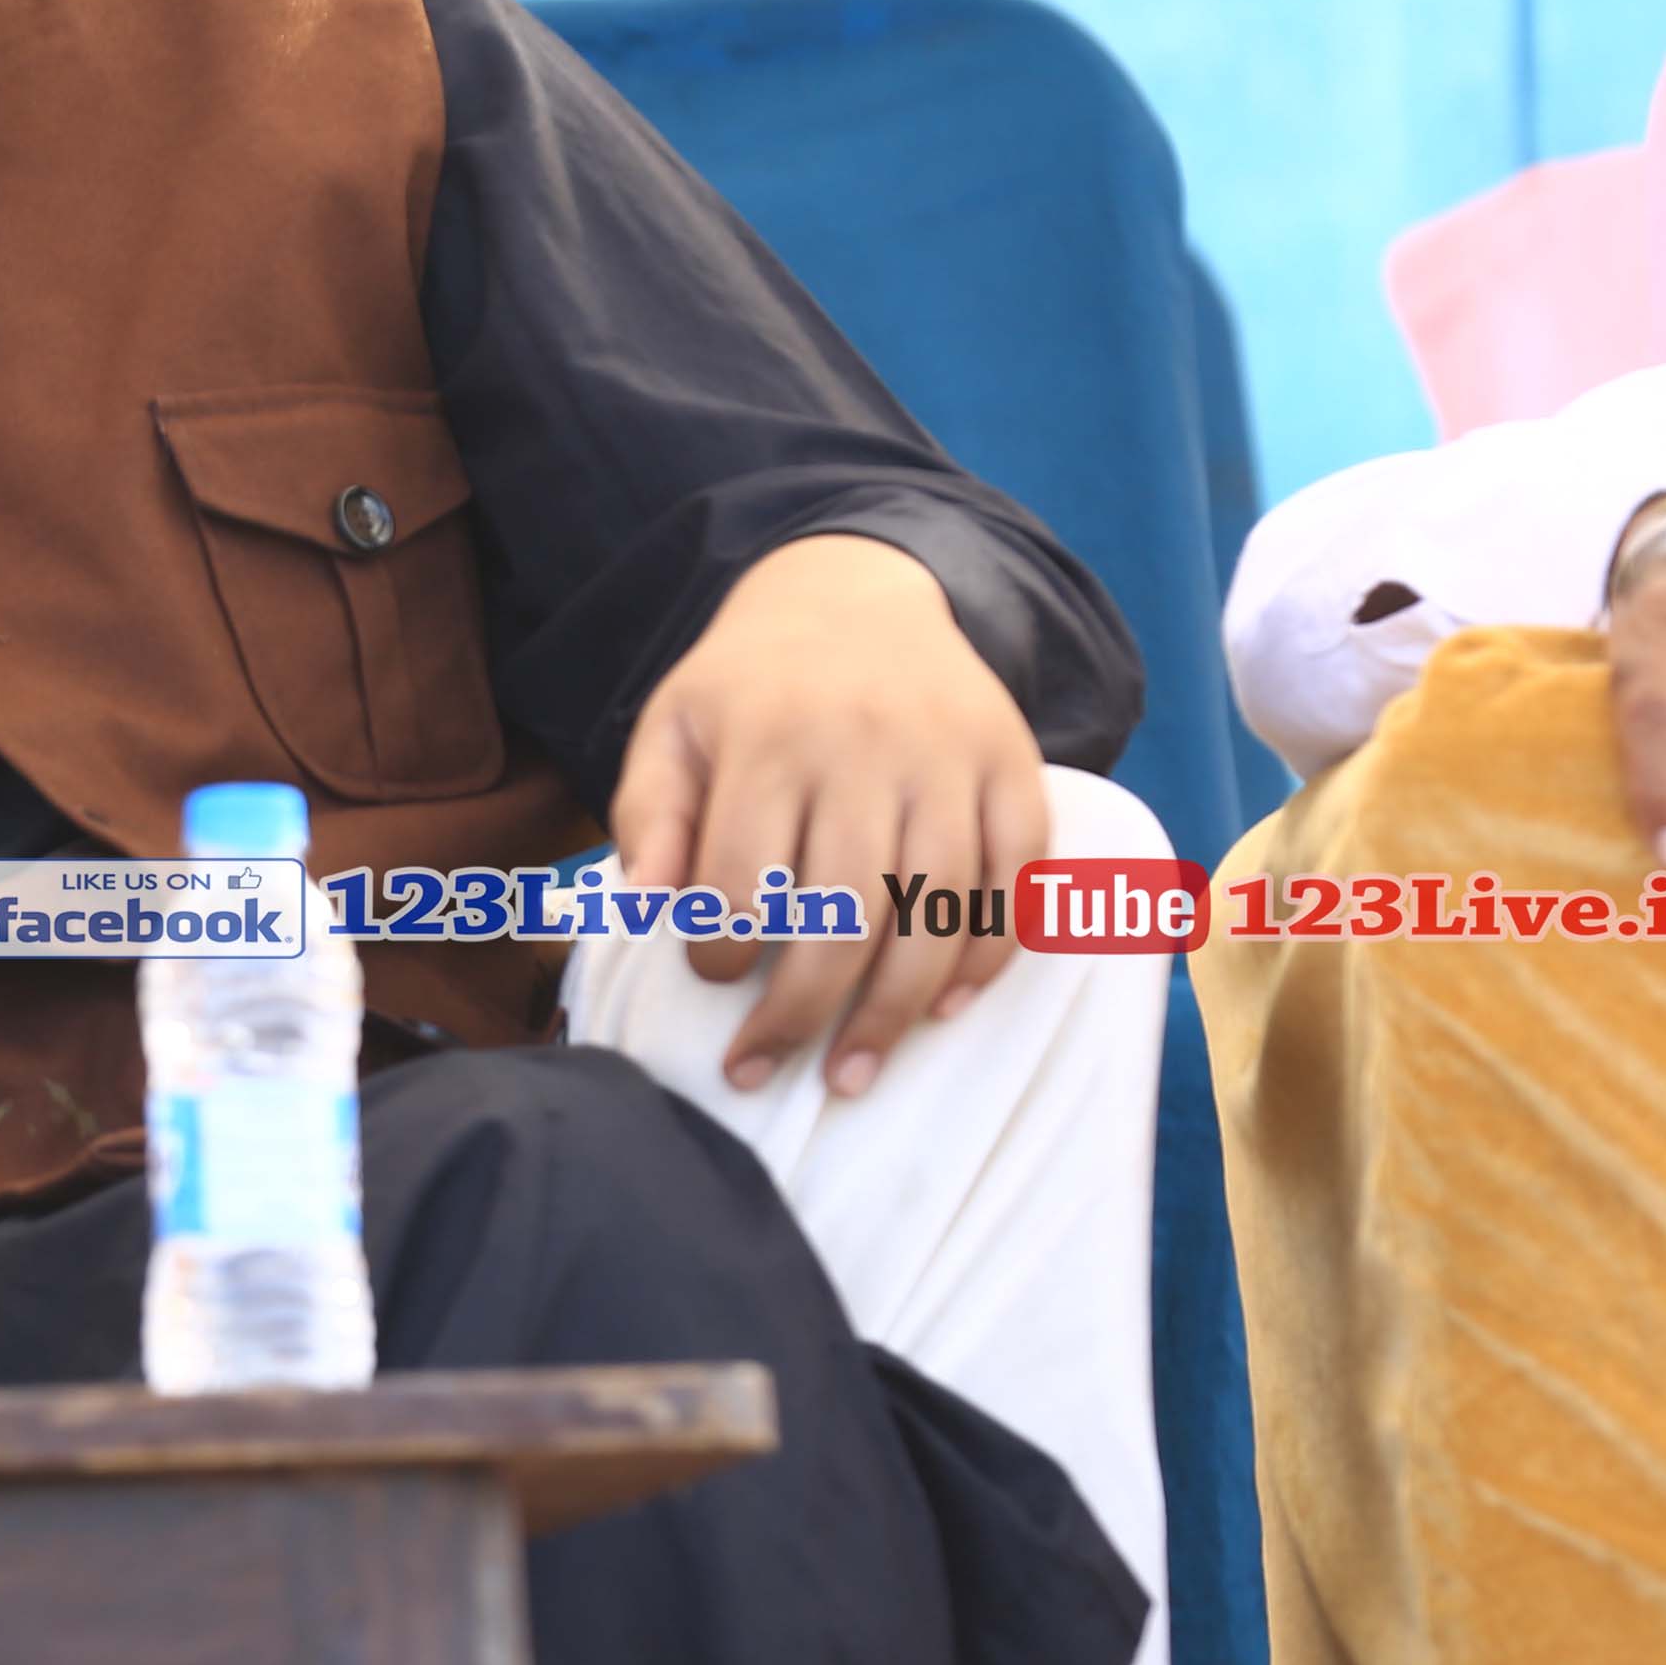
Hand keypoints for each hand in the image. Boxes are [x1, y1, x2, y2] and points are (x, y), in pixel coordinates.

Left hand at [607, 533, 1056, 1098]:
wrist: (856, 592)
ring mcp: (949, 760)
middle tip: (764, 1072)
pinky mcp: (1013, 766)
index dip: (721, 949)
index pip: (743, 877)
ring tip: (854, 1072)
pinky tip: (945, 1007)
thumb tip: (647, 906)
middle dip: (801, 1011)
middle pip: (844, 911)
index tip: (711, 977)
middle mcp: (864, 749)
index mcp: (768, 739)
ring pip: (936, 908)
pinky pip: (1018, 875)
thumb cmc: (748, 685)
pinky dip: (989, 952)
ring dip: (896, 1008)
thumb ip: (648, 815)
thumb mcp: (672, 726)